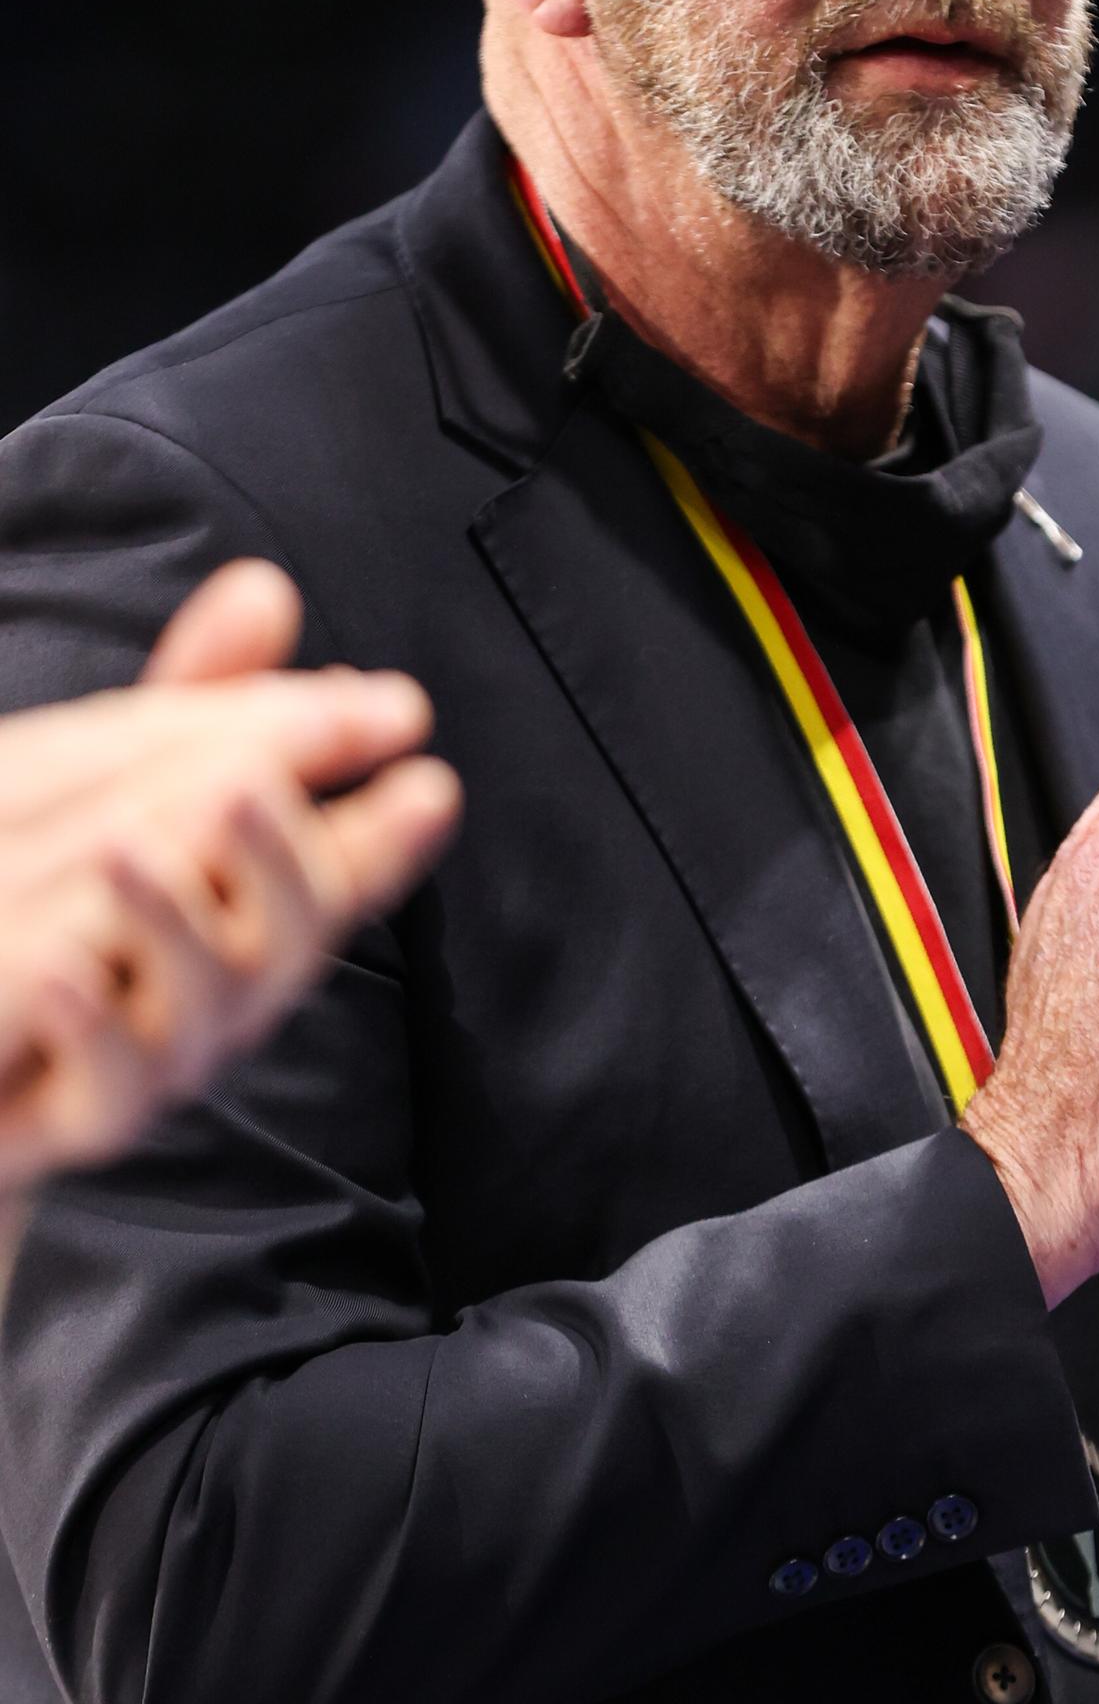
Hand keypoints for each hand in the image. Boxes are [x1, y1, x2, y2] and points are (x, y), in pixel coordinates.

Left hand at [0, 562, 461, 1212]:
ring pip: (207, 1008)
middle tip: (255, 784)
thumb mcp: (128, 785)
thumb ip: (205, 703)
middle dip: (284, 859)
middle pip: (289, 936)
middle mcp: (228, 990)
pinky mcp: (78, 1118)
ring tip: (126, 851)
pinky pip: (110, 1090)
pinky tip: (66, 970)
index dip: (386, 831)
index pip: (338, 863)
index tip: (427, 778)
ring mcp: (160, 1059)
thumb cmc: (67, 918)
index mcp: (251, 909)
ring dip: (174, 924)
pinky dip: (97, 1027)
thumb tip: (266, 585)